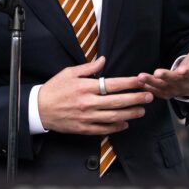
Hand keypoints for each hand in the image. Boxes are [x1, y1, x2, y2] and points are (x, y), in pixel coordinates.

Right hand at [38, 56, 153, 134]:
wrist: (39, 109)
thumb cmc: (54, 89)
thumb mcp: (69, 73)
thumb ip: (88, 68)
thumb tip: (103, 60)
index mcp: (85, 87)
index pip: (112, 84)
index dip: (129, 83)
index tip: (141, 80)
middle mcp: (88, 103)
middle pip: (117, 101)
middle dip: (135, 98)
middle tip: (149, 96)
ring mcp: (86, 117)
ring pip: (113, 117)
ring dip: (130, 114)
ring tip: (141, 110)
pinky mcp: (83, 128)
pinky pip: (103, 129)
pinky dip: (116, 127)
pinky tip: (125, 123)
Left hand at [137, 27, 188, 99]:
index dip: (184, 72)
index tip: (181, 70)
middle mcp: (182, 84)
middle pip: (172, 81)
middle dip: (164, 77)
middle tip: (156, 73)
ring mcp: (172, 90)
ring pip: (161, 87)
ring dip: (150, 83)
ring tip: (140, 77)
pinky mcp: (164, 93)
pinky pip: (155, 92)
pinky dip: (146, 89)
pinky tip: (137, 83)